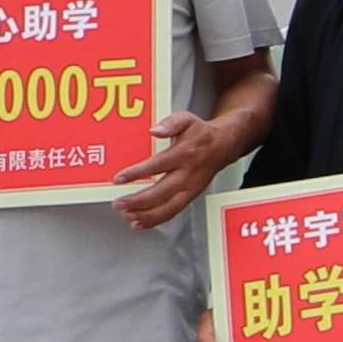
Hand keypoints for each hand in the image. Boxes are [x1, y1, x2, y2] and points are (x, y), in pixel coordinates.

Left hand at [109, 113, 243, 229]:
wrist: (223, 145)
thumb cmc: (201, 134)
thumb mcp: (186, 119)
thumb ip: (170, 123)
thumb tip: (155, 130)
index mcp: (186, 154)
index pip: (159, 165)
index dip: (137, 173)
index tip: (119, 179)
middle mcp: (189, 174)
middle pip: (162, 192)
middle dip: (138, 201)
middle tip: (119, 203)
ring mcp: (191, 188)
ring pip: (168, 207)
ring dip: (146, 214)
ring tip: (127, 215)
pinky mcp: (191, 197)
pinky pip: (173, 212)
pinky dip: (155, 220)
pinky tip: (140, 222)